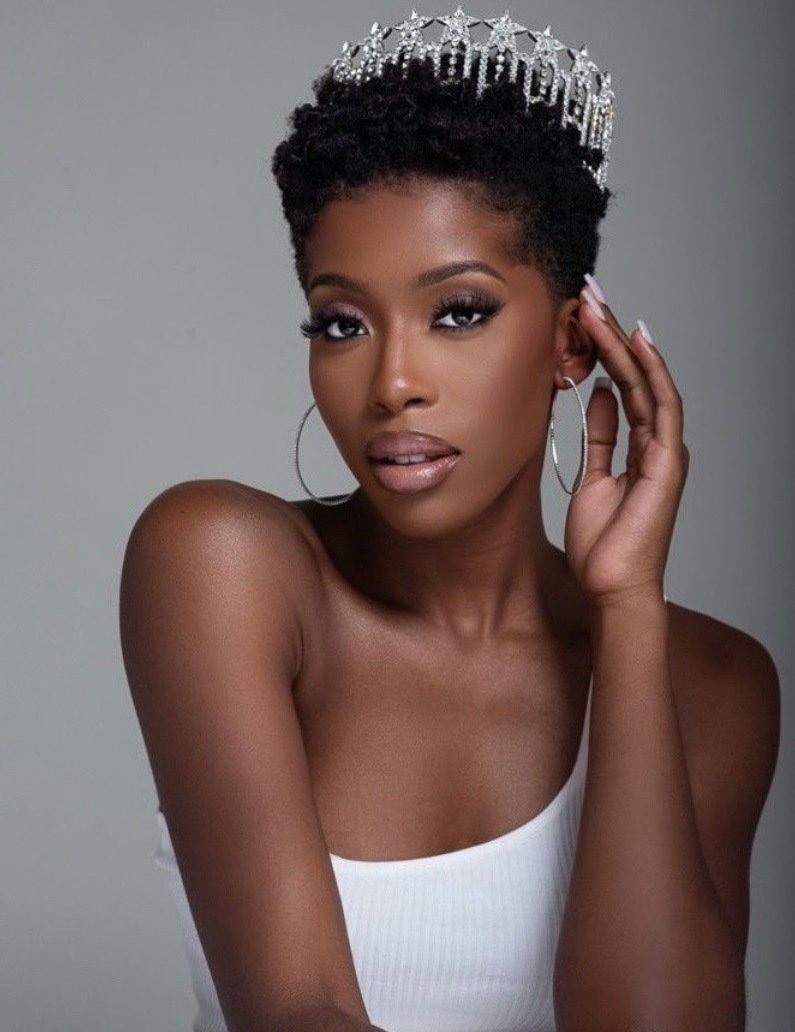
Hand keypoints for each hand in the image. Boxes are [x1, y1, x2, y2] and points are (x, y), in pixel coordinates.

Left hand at [561, 284, 689, 607]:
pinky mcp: (666, 462)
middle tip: (589, 293)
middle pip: (635, 375)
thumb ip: (601, 437)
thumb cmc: (603, 543)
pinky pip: (660, 407)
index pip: (624, 384)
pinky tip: (635, 341)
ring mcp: (665, 450)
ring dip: (622, 342)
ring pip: (646, 382)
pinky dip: (650, 372)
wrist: (612, 586)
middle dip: (611, 332)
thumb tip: (600, 396)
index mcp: (640, 447)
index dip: (604, 348)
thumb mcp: (593, 478)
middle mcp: (657, 443)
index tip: (581, 316)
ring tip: (599, 306)